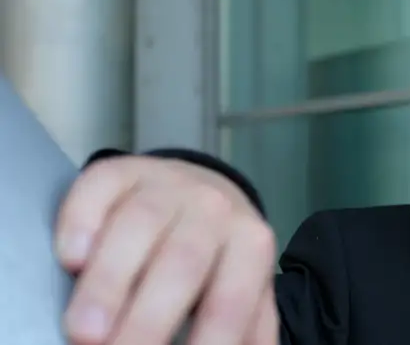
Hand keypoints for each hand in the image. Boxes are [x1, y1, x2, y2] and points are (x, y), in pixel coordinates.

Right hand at [56, 155, 277, 344]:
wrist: (205, 188)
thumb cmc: (220, 257)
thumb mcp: (247, 289)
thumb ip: (248, 328)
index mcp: (250, 244)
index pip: (231, 301)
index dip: (209, 339)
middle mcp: (213, 209)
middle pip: (184, 262)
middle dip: (148, 318)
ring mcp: (166, 184)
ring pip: (139, 226)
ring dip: (108, 283)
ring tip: (84, 331)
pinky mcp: (120, 169)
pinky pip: (101, 186)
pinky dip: (82, 222)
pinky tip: (72, 260)